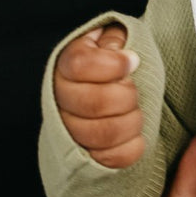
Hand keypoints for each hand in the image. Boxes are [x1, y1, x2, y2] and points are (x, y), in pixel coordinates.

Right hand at [54, 22, 143, 167]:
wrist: (110, 95)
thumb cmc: (116, 65)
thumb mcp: (115, 43)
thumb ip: (115, 39)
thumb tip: (118, 46)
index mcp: (67, 66)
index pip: (81, 65)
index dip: (113, 65)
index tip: (133, 62)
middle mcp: (61, 99)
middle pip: (95, 103)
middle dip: (126, 95)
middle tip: (134, 90)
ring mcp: (70, 130)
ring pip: (104, 133)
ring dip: (131, 120)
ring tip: (135, 111)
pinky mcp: (86, 156)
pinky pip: (112, 157)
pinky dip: (131, 146)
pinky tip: (134, 133)